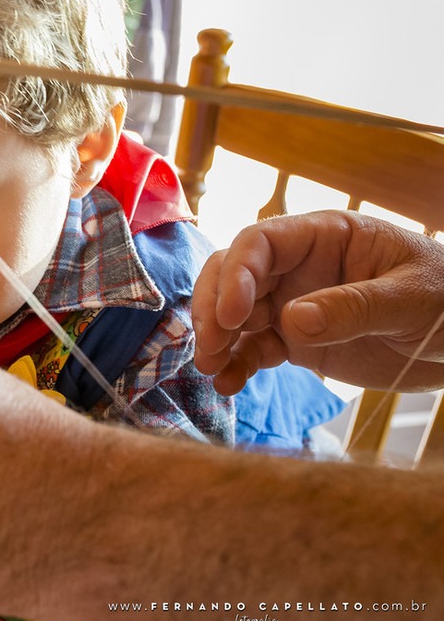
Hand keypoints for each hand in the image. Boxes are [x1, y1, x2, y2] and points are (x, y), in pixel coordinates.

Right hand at [192, 210, 443, 394]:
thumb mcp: (412, 298)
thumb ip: (354, 307)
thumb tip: (291, 320)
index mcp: (325, 237)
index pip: (261, 243)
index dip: (236, 274)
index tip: (230, 316)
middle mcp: (298, 267)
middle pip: (233, 275)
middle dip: (213, 308)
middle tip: (209, 346)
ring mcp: (293, 304)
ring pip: (234, 314)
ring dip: (216, 339)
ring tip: (212, 370)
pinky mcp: (296, 341)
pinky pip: (254, 348)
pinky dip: (237, 365)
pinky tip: (229, 383)